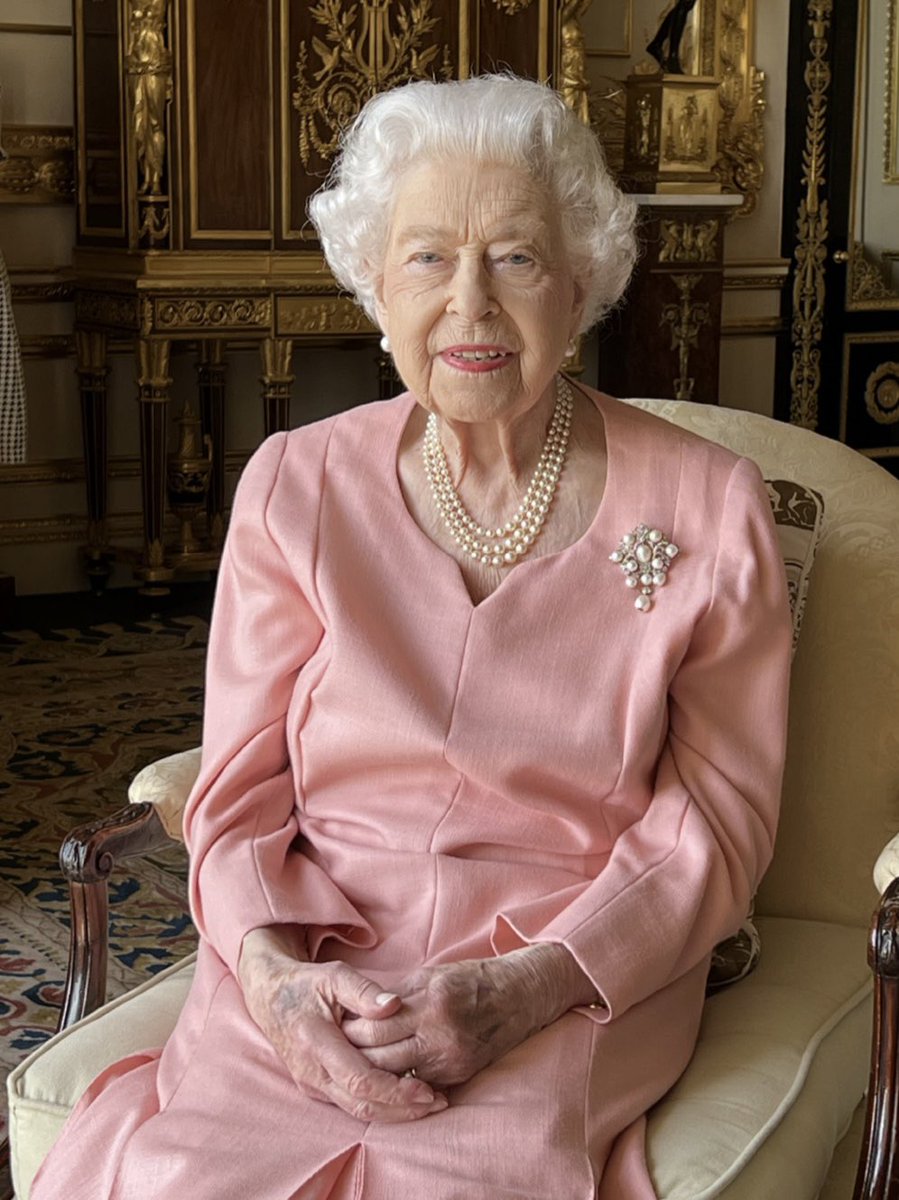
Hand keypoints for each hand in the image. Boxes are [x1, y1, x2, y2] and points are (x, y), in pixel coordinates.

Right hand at [237, 926, 448, 1122]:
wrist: (269, 997)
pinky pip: (350, 1104)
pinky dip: (379, 1105)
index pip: (360, 1081)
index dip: (395, 1091)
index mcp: (316, 1044)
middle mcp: (312, 1072)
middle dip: (402, 1109)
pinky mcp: (316, 1087)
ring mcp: (313, 1084)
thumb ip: (363, 991)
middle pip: (362, 1106)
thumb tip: (395, 1005)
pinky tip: (403, 1098)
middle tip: (437, 1102)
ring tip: (428, 1104)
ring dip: (393, 1113)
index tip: (427, 1089)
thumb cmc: (304, 984)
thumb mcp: (333, 976)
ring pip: (356, 1111)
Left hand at [342, 944, 596, 1088]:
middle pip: (380, 1057)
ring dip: (372, 1071)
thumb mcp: (431, 975)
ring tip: (352, 1063)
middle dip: (354, 1055)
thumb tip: (357, 1011)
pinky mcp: (459, 1075)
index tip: (333, 1026)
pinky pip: (417, 1082)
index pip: (374, 1026)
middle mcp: (440, 1034)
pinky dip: (398, 1078)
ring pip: (395, 1077)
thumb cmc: (471, 979)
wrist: (520, 996)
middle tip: (334, 1050)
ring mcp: (451, 1059)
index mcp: (429, 1002)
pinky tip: (383, 1072)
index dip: (349, 1029)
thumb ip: (395, 996)